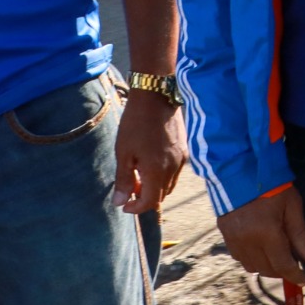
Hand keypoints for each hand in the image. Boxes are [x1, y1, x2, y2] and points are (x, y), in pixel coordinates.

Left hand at [112, 90, 187, 213]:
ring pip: (169, 184)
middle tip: (129, 187)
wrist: (156, 96)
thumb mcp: (124, 152)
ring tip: (138, 174)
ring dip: (154, 186)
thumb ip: (123, 180)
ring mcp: (182, 158)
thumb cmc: (135, 124)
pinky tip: (149, 162)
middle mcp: (174, 168)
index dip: (136, 208)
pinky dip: (162, 175)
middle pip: (161, 195)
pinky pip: (175, 172)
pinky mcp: (184, 149)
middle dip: (144, 197)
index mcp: (158, 171)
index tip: (124, 204)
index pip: (150, 202)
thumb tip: (119, 202)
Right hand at [215, 185, 304, 284]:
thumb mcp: (293, 206)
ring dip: (266, 266)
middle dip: (282, 271)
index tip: (304, 279)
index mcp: (266, 233)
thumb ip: (301, 234)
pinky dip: (252, 258)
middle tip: (294, 264)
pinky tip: (261, 248)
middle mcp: (247, 241)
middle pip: (267, 269)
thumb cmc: (272, 186)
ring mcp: (233, 240)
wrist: (241, 170)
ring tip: (278, 255)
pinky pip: (240, 257)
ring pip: (252, 267)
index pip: (282, 265)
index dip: (295, 275)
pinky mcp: (225, 236)